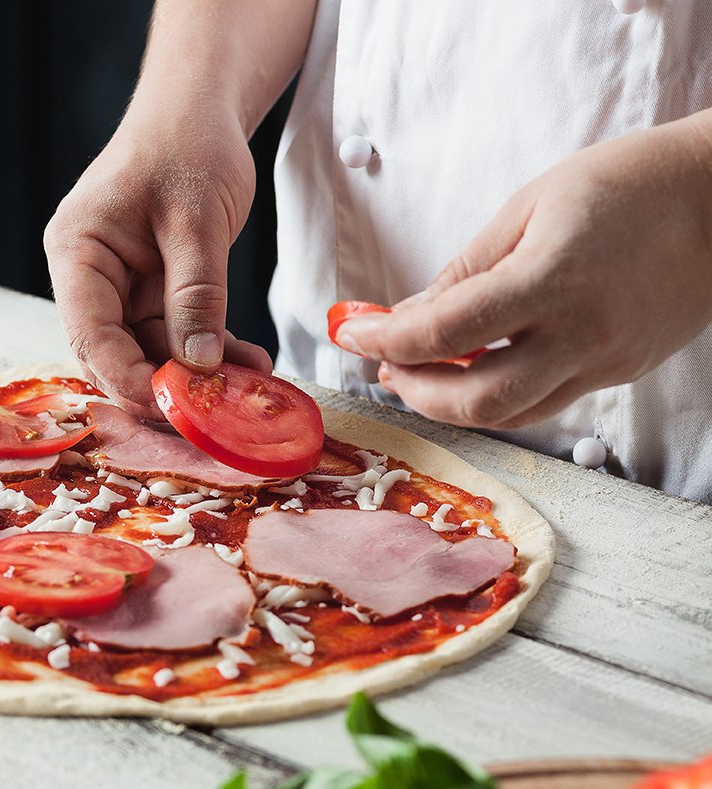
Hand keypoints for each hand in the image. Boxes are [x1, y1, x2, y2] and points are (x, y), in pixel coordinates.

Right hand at [43, 106, 271, 417]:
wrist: (198, 109)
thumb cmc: (186, 144)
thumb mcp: (196, 219)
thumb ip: (196, 294)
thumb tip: (198, 365)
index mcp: (77, 252)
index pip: (91, 333)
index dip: (128, 377)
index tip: (175, 405)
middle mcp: (88, 276)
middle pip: (113, 352)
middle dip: (161, 385)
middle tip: (212, 412)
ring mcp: (119, 285)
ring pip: (147, 350)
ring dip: (193, 373)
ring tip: (245, 387)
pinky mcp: (150, 289)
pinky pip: (173, 334)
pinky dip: (207, 351)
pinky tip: (246, 363)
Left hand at [333, 115, 711, 429]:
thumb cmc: (626, 183)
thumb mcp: (530, 205)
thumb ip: (467, 269)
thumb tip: (409, 314)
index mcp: (552, 277)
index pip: (445, 330)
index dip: (386, 340)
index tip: (351, 333)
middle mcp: (582, 332)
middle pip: (476, 400)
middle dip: (414, 390)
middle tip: (384, 365)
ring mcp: (607, 360)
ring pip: (511, 415)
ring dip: (452, 404)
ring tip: (419, 373)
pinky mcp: (622, 371)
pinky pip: (545, 403)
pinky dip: (498, 398)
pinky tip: (473, 371)